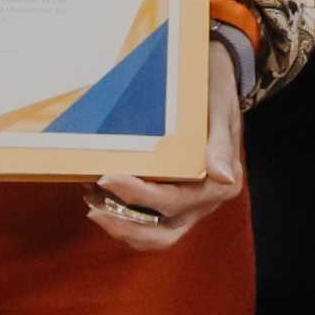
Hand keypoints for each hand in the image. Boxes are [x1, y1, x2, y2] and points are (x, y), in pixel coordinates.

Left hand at [85, 38, 258, 254]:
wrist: (215, 79)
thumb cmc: (214, 90)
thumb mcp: (220, 109)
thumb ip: (221, 144)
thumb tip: (223, 177)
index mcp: (221, 185)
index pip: (174, 201)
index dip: (138, 195)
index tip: (107, 177)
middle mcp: (205, 202)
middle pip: (164, 234)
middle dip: (126, 227)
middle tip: (93, 210)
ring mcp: (190, 206)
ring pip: (154, 235)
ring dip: (121, 227)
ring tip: (91, 202)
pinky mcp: (175, 202)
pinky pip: (148, 222)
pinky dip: (122, 216)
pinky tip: (97, 195)